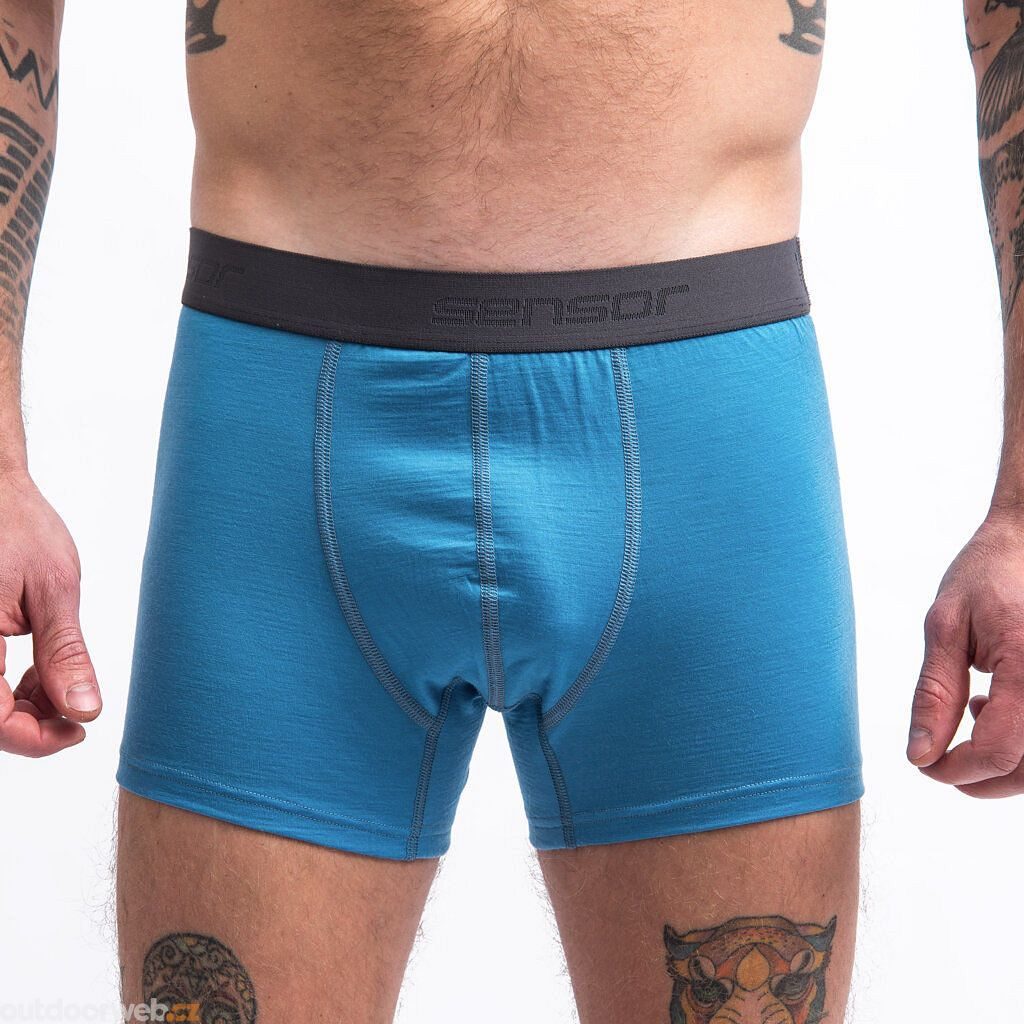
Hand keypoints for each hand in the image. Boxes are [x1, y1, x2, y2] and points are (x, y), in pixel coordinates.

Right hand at [0, 470, 100, 756]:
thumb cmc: (16, 525)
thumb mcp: (53, 589)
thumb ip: (64, 654)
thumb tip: (83, 710)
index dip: (36, 739)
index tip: (79, 730)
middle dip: (31, 723)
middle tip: (76, 708)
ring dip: (19, 706)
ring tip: (60, 680)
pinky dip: (7, 686)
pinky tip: (37, 670)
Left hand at [908, 509, 1023, 795]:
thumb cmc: (989, 574)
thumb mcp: (945, 626)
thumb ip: (934, 694)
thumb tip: (921, 753)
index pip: (998, 752)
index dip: (956, 771)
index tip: (924, 764)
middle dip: (979, 778)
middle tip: (939, 759)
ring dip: (1005, 764)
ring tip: (971, 716)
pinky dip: (1022, 744)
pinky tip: (994, 709)